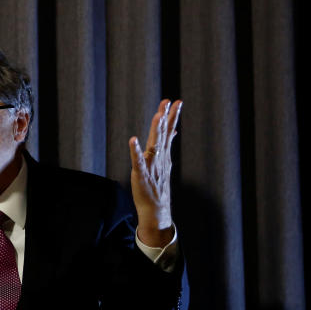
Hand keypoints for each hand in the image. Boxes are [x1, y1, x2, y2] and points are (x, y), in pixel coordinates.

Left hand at [128, 99, 180, 246]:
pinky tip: (133, 140)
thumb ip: (167, 145)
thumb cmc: (158, 184)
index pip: (169, 131)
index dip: (172, 116)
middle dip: (165, 117)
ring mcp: (151, 165)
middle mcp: (159, 157)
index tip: (177, 101)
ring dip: (156, 130)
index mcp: (164, 154)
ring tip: (157, 116)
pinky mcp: (140, 174)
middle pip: (162, 134)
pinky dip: (135, 151)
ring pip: (153, 145)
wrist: (157, 209)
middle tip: (168, 101)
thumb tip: (173, 130)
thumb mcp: (164, 162)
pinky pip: (138, 161)